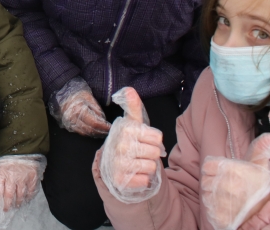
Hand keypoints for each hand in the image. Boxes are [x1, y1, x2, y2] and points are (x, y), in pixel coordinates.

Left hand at [0, 155, 45, 227]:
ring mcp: (23, 176)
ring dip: (18, 202)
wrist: (20, 144)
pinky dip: (29, 196)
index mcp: (0, 173)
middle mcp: (11, 176)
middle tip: (7, 209)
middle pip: (9, 195)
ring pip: (20, 195)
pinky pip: (31, 190)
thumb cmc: (6, 157)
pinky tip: (26, 199)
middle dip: (7, 205)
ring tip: (16, 205)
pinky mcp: (33, 175)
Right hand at [51, 78, 109, 136]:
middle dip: (100, 132)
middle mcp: (73, 118)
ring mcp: (69, 123)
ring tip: (102, 132)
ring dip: (94, 134)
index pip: (94, 123)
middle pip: (89, 130)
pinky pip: (79, 132)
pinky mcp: (68, 125)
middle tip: (108, 131)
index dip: (103, 127)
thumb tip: (102, 119)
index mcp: (79, 110)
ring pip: (84, 133)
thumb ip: (96, 108)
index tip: (110, 127)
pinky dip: (87, 133)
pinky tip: (93, 131)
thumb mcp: (89, 97)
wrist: (63, 93)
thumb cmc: (77, 93)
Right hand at [96, 87, 166, 203]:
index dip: (153, 140)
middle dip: (151, 154)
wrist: (112, 165)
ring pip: (151, 166)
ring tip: (136, 163)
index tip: (142, 140)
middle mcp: (120, 145)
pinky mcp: (120, 180)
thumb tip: (129, 89)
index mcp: (125, 129)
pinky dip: (142, 179)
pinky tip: (133, 174)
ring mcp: (119, 163)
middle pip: (156, 152)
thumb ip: (133, 106)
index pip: (157, 138)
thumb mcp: (131, 123)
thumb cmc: (128, 141)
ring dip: (147, 167)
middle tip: (139, 153)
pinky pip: (145, 180)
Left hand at [201, 134, 269, 229]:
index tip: (223, 174)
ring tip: (227, 199)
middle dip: (213, 184)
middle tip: (226, 187)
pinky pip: (210, 210)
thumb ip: (260, 150)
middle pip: (205, 181)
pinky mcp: (221, 217)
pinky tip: (227, 209)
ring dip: (214, 197)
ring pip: (206, 196)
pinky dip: (216, 211)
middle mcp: (225, 186)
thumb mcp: (261, 167)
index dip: (214, 170)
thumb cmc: (262, 189)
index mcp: (231, 171)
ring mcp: (222, 202)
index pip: (207, 166)